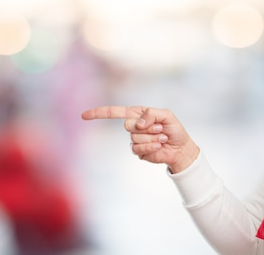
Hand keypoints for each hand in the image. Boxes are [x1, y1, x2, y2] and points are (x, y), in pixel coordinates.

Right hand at [81, 106, 199, 173]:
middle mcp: (134, 126)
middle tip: (160, 128)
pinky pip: (139, 148)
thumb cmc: (174, 130)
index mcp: (138, 114)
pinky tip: (159, 146)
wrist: (180, 148)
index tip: (84, 116)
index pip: (115, 112)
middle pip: (128, 125)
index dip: (99, 113)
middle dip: (147, 127)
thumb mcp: (167, 115)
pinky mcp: (139, 151)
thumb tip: (138, 123)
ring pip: (135, 138)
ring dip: (152, 137)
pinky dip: (151, 146)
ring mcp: (135, 139)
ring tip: (161, 138)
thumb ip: (152, 114)